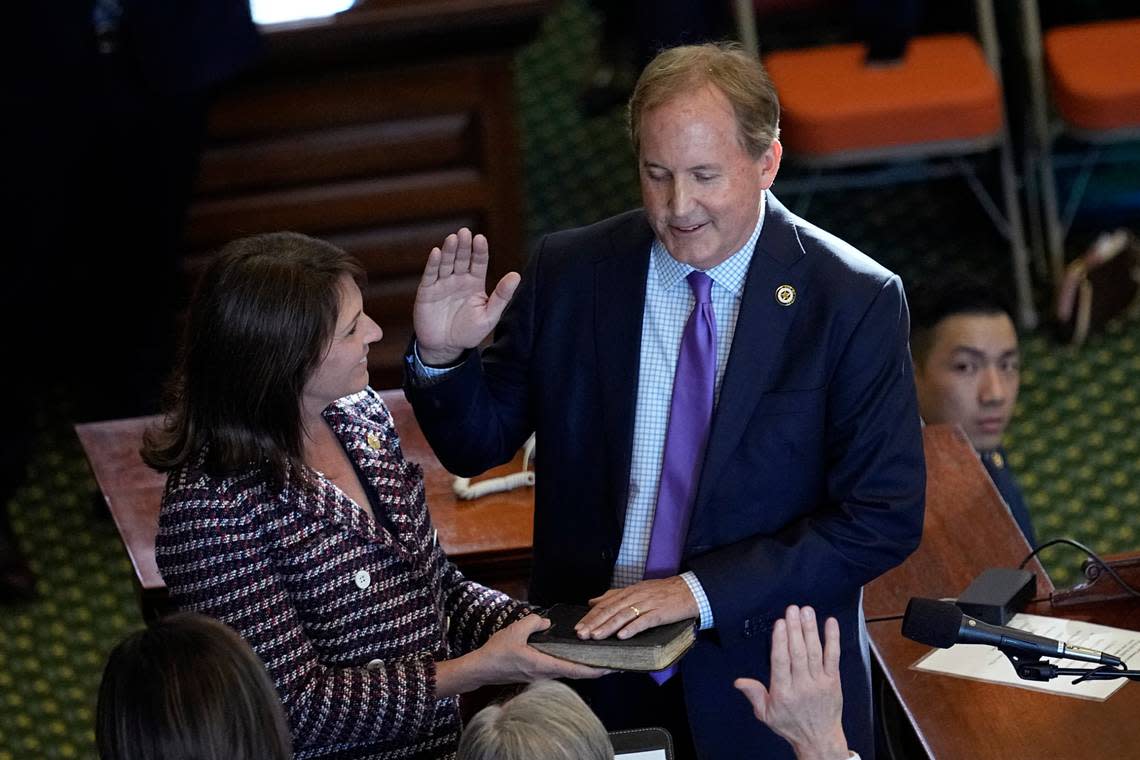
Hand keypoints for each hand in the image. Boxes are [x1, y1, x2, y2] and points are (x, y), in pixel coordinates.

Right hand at [413, 228, 520, 365]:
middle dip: (463, 246)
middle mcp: (458, 279)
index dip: (479, 251)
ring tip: (453, 238)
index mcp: (474, 283)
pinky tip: (436, 252)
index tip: (481, 239)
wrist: (445, 348)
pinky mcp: (427, 291)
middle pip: (461, 258)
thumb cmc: (469, 332)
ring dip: (449, 250)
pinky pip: (430, 275)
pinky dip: (432, 264)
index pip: (478, 262)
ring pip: (446, 263)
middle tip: (465, 232)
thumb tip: (516, 275)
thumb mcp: (489, 316)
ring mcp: (442, 284)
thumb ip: (502, 296)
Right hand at [465, 614, 608, 688]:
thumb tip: (546, 623)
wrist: (481, 669)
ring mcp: (541, 676)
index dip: (595, 670)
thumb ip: (534, 623)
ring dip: (583, 668)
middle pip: (576, 673)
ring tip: (597, 659)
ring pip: (568, 672)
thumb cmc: (497, 653)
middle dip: (595, 670)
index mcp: (543, 665)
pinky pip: (558, 670)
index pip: (576, 670)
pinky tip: (574, 657)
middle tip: (613, 663)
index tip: (611, 668)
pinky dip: (571, 665)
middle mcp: (545, 674)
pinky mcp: (535, 674)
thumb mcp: (515, 630)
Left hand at [575, 577, 698, 639]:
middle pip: (611, 609)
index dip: (591, 615)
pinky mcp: (660, 613)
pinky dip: (632, 628)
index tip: (578, 626)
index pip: (605, 603)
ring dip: (608, 627)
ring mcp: (647, 604)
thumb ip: (614, 596)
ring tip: (596, 637)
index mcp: (629, 591)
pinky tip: (622, 636)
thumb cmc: (662, 592)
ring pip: (624, 615)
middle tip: (581, 634)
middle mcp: (635, 596)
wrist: (689, 590)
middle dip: (594, 622)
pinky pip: (644, 621)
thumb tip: (592, 601)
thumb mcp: (636, 590)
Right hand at [733, 606, 847, 759]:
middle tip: (792, 610)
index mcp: (783, 692)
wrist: (819, 739)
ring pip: (815, 652)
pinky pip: (834, 657)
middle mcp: (802, 686)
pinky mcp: (833, 680)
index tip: (779, 623)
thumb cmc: (791, 725)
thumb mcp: (766, 714)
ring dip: (810, 629)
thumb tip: (739, 681)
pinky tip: (830, 623)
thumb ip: (754, 694)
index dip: (780, 641)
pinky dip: (833, 639)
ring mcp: (819, 682)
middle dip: (795, 629)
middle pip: (798, 653)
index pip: (781, 662)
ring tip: (807, 611)